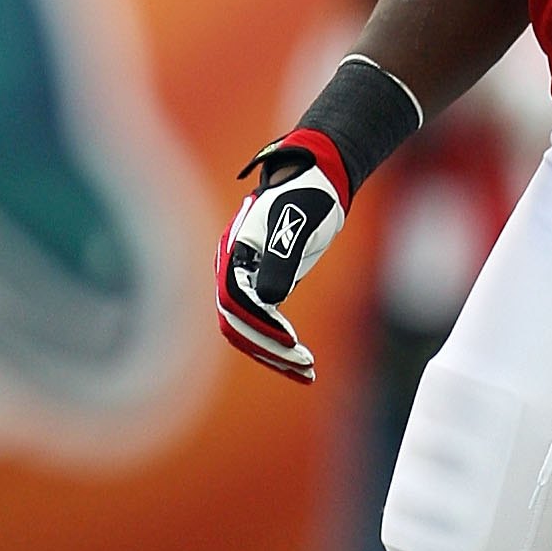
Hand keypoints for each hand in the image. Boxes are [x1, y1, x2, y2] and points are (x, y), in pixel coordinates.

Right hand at [215, 132, 348, 381]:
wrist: (317, 177)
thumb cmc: (307, 193)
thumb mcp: (298, 221)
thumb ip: (281, 257)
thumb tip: (267, 300)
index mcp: (236, 252)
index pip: (234, 300)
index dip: (259, 324)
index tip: (291, 341)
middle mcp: (236, 269)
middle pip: (237, 322)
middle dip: (267, 347)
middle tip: (303, 365)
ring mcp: (249, 279)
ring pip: (249, 329)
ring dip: (274, 353)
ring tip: (308, 373)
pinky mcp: (267, 285)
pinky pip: (265, 324)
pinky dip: (280, 344)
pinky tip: (302, 361)